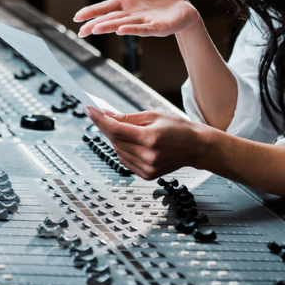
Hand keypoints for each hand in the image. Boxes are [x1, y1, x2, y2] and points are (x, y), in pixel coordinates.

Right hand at [74, 0, 198, 37]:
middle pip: (110, 19)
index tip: (77, 17)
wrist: (184, 5)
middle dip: (95, 24)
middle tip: (81, 31)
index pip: (105, 8)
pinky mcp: (157, 28)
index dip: (91, 12)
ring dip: (109, 27)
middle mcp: (132, 14)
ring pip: (123, 25)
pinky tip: (121, 30)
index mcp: (127, 3)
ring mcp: (143, 22)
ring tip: (95, 29)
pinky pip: (143, 29)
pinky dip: (132, 30)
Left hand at [85, 107, 209, 179]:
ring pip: (118, 151)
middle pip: (115, 140)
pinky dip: (122, 150)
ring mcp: (147, 168)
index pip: (116, 129)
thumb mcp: (153, 116)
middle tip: (100, 115)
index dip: (99, 119)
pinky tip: (130, 143)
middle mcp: (148, 155)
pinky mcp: (147, 175)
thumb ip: (128, 118)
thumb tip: (106, 116)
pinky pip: (125, 161)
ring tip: (121, 129)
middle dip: (105, 127)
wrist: (195, 147)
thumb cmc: (177, 128)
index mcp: (151, 138)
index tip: (88, 110)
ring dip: (114, 139)